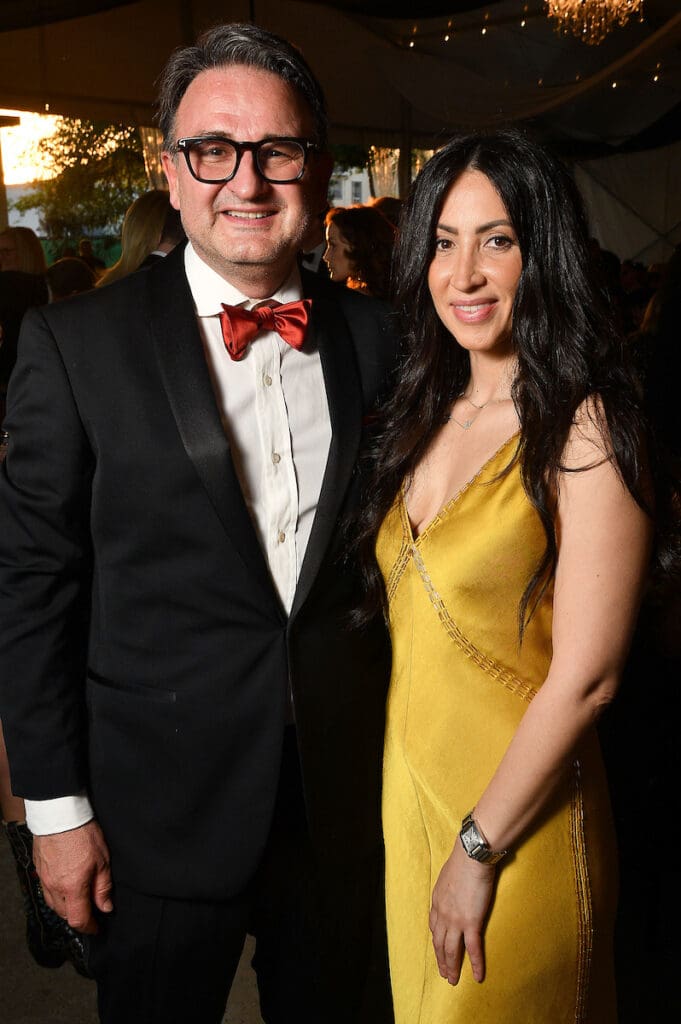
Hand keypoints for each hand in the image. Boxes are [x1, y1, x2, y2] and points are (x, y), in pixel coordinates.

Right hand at [33, 820, 112, 934]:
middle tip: (91, 911)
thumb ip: (103, 887)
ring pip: (53, 904)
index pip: (78, 919)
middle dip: (78, 917)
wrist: (60, 814)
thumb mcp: (102, 860)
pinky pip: (46, 890)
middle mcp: (55, 887)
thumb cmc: (83, 834)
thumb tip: (105, 907)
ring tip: (79, 899)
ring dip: (66, 907)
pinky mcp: (39, 869)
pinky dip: (56, 894)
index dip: (89, 927)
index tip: (97, 928)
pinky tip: (65, 886)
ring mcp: (44, 879)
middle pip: (64, 914)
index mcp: (72, 888)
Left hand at [429, 837, 495, 984]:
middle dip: (441, 960)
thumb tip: (452, 890)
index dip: (436, 941)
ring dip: (452, 967)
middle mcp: (442, 914)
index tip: (439, 950)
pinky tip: (478, 977)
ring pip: (451, 950)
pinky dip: (475, 965)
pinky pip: (472, 949)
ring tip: (454, 980)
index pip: (434, 927)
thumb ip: (448, 888)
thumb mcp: (447, 876)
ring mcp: (455, 920)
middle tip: (444, 974)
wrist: (471, 858)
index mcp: (437, 902)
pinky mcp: (471, 922)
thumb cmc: (462, 861)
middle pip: (439, 943)